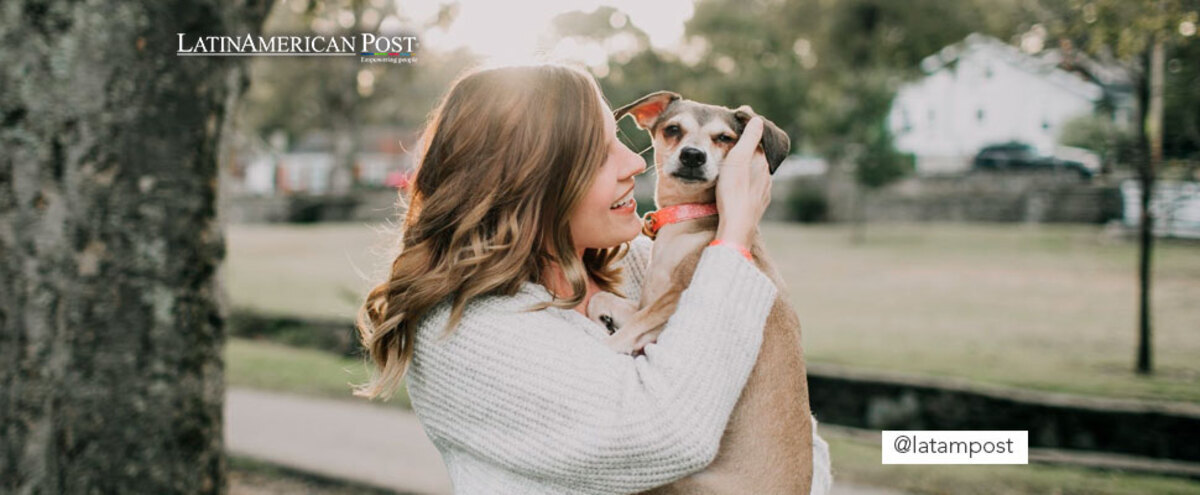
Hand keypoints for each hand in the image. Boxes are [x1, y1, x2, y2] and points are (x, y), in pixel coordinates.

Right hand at [715, 116, 770, 247]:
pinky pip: (755, 190)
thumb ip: (749, 138)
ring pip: (757, 176)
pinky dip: (748, 186)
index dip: (749, 137)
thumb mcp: (737, 158)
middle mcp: (767, 175)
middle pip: (758, 160)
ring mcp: (764, 191)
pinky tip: (740, 189)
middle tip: (734, 151)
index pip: (758, 143)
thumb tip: (758, 120)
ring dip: (748, 172)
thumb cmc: (733, 190)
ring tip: (735, 171)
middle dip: (749, 155)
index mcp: (762, 161)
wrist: (737, 223)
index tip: (738, 134)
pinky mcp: (759, 205)